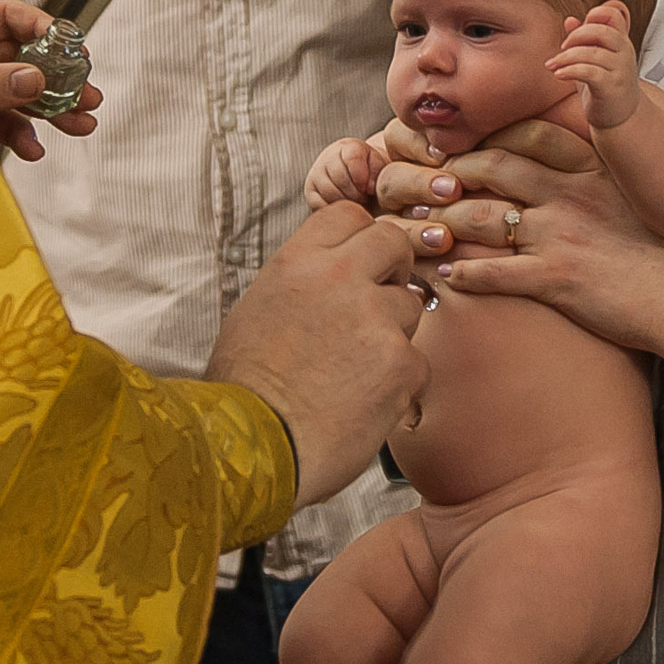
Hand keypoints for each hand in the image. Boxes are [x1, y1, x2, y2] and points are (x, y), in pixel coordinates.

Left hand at [0, 0, 101, 160]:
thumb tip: (34, 79)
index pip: (1, 12)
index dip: (40, 27)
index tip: (71, 47)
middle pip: (16, 54)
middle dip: (55, 77)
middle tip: (87, 94)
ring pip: (13, 89)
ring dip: (48, 109)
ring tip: (79, 125)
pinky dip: (17, 133)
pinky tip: (34, 147)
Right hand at [207, 203, 428, 509]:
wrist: (251, 448)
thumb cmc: (245, 391)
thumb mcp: (258, 312)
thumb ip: (302, 284)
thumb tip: (331, 277)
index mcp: (296, 262)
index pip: (349, 214)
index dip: (360, 238)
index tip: (360, 263)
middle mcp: (337, 278)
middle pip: (393, 241)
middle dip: (394, 268)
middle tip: (380, 301)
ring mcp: (374, 318)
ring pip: (410, 304)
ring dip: (394, 332)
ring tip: (355, 371)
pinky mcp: (401, 362)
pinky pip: (417, 361)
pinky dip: (398, 383)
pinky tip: (363, 403)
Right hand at [307, 138, 386, 208]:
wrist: (361, 184)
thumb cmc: (374, 175)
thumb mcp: (381, 168)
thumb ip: (378, 171)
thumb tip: (369, 187)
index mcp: (348, 146)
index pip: (353, 157)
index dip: (363, 177)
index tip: (370, 189)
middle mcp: (328, 157)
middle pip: (340, 177)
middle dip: (356, 192)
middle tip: (364, 198)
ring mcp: (316, 173)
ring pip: (329, 191)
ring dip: (346, 201)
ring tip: (356, 202)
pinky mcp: (310, 191)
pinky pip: (318, 203)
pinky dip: (334, 208)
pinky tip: (344, 207)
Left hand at [374, 118, 597, 259]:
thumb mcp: (644, 193)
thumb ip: (609, 173)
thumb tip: (588, 164)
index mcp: (594, 168)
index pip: (530, 133)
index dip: (492, 135)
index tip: (470, 143)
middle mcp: (571, 194)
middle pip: (494, 168)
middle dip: (454, 172)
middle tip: (430, 181)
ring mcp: (561, 235)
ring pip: (483, 218)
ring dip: (446, 222)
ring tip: (424, 227)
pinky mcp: (556, 279)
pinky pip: (494, 273)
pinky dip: (463, 274)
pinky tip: (445, 277)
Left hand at [549, 1, 642, 129]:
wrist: (623, 120)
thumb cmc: (607, 88)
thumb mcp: (595, 61)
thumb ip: (584, 40)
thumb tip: (569, 19)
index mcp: (620, 41)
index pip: (613, 13)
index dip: (594, 14)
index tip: (577, 29)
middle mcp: (624, 52)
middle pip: (601, 30)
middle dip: (576, 36)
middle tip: (562, 47)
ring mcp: (620, 70)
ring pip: (592, 53)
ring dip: (565, 57)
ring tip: (552, 65)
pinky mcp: (612, 88)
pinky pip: (590, 72)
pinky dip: (570, 71)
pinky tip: (558, 74)